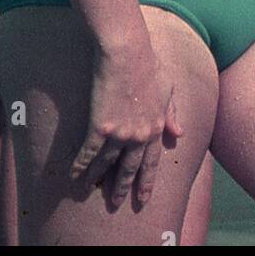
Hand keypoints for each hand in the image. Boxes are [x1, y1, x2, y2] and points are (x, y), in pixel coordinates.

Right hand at [71, 39, 182, 209]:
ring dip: (98, 179)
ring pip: (107, 164)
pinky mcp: (100, 126)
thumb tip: (180, 134)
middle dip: (122, 187)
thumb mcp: (168, 87)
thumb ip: (173, 112)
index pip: (152, 161)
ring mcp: (121, 133)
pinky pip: (89, 153)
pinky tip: (74, 174)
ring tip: (90, 190)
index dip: (147, 180)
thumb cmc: (148, 63)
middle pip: (130, 169)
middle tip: (116, 203)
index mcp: (157, 126)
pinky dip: (81, 165)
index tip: (143, 197)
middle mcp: (140, 135)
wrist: (127, 52)